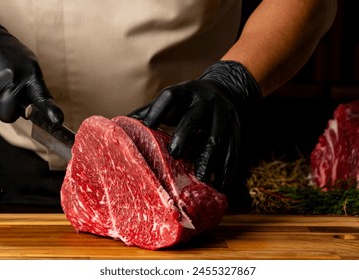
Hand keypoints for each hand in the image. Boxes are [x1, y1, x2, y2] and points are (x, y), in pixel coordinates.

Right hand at [0, 10, 62, 122]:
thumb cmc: (13, 57)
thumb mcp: (31, 68)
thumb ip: (35, 90)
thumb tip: (45, 115)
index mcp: (31, 76)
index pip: (42, 98)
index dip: (50, 111)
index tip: (57, 120)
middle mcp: (13, 79)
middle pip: (7, 115)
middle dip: (6, 112)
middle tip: (7, 100)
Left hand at [129, 60, 261, 190]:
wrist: (225, 90)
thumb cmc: (189, 102)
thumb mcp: (173, 100)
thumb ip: (151, 110)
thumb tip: (121, 123)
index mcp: (186, 91)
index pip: (170, 97)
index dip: (158, 110)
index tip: (147, 126)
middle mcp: (206, 101)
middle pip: (195, 117)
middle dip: (185, 134)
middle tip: (175, 154)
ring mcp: (224, 114)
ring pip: (217, 137)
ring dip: (209, 158)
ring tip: (202, 178)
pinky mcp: (237, 128)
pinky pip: (234, 149)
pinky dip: (228, 167)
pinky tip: (222, 183)